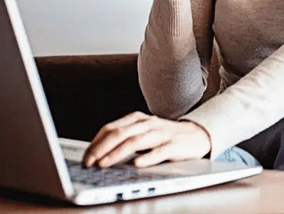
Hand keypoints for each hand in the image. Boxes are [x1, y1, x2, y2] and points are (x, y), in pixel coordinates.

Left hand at [82, 112, 211, 167]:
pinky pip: (159, 151)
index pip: (111, 128)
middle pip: (120, 133)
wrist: (198, 134)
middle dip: (101, 148)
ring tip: (104, 164)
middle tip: (90, 162)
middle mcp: (148, 124)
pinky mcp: (175, 145)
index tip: (85, 157)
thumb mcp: (143, 133)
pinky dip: (147, 158)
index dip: (95, 142)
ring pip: (135, 141)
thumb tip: (99, 153)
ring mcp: (161, 133)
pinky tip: (137, 164)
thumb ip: (125, 138)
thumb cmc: (165, 136)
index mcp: (137, 119)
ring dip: (117, 153)